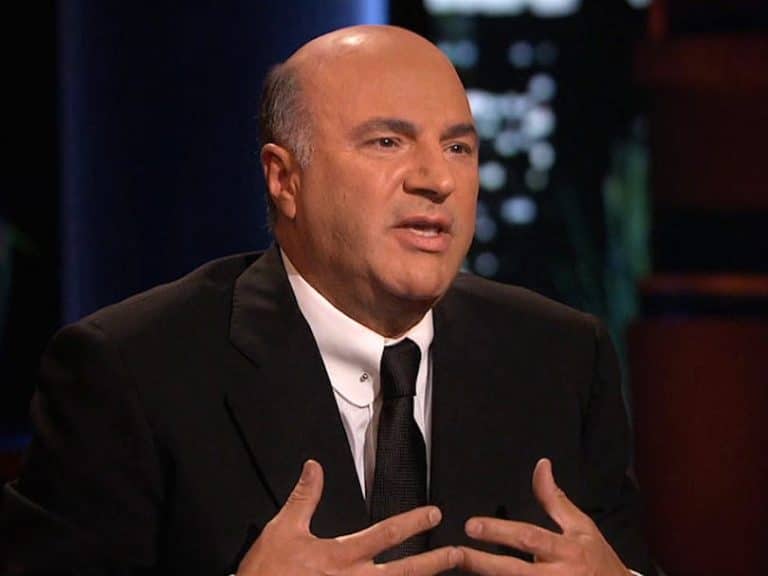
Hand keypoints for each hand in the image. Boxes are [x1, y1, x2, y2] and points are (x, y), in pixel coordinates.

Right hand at [237, 459, 460, 574]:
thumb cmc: (266, 574)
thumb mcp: (283, 529)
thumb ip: (305, 497)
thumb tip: (315, 468)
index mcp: (340, 557)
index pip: (385, 535)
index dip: (412, 523)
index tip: (433, 515)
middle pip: (403, 573)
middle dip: (432, 563)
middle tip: (457, 555)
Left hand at [459, 458, 628, 575]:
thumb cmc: (598, 560)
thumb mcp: (581, 527)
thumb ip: (555, 499)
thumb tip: (541, 466)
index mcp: (566, 551)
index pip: (528, 538)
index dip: (499, 532)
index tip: (472, 526)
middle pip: (514, 572)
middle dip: (483, 563)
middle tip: (456, 553)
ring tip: (460, 568)